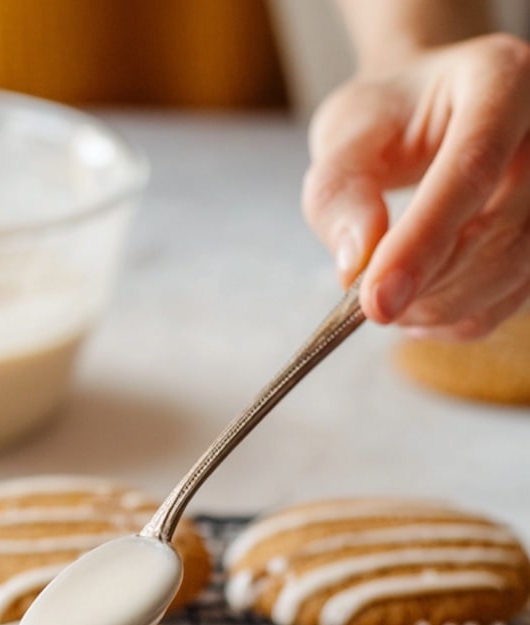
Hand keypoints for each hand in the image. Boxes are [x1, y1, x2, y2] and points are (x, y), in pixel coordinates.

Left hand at [303, 34, 529, 339]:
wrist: (428, 112)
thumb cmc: (388, 119)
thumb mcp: (345, 135)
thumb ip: (340, 193)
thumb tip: (355, 266)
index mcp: (499, 79)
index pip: (471, 167)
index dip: (423, 241)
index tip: (375, 301)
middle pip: (500, 226)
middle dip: (428, 283)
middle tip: (370, 306)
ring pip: (515, 268)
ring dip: (442, 305)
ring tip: (390, 303)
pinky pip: (515, 294)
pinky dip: (462, 317)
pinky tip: (421, 310)